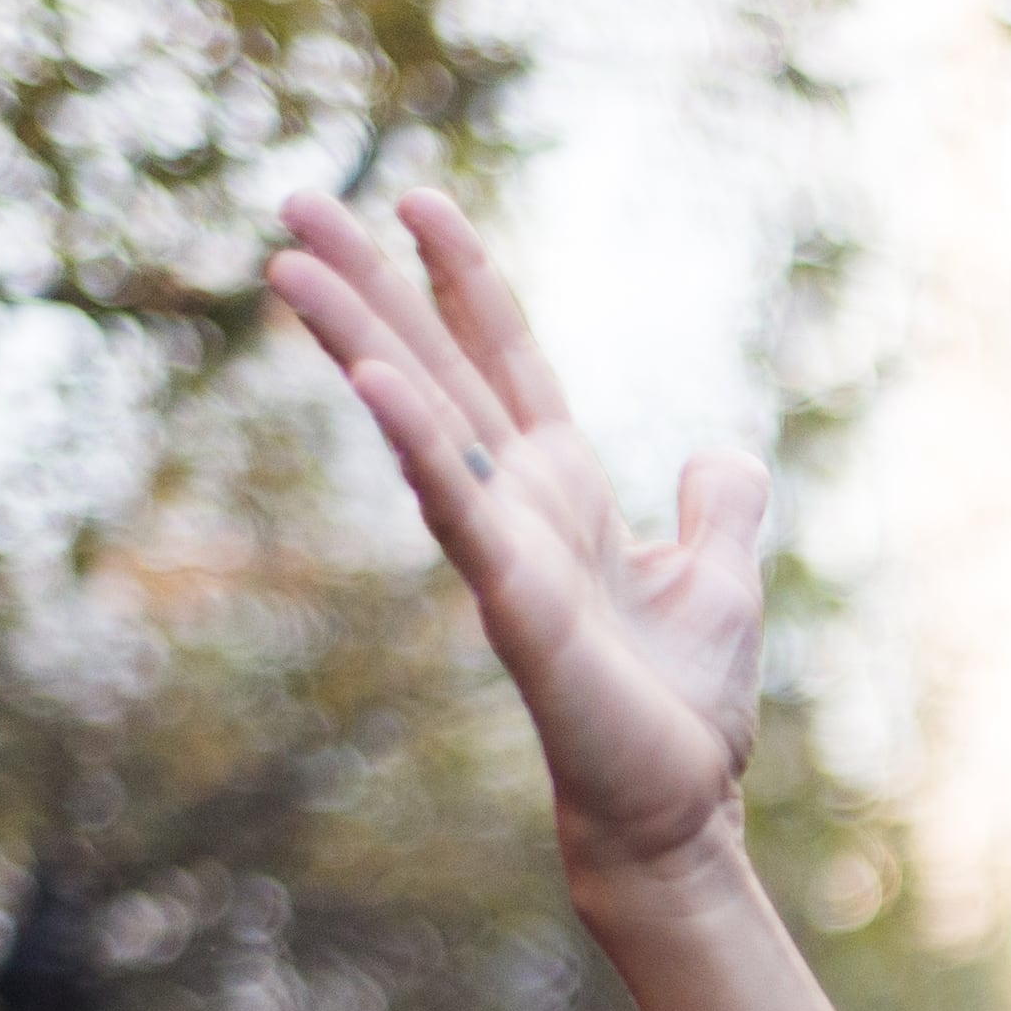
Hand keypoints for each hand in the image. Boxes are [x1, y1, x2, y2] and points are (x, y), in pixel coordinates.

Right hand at [268, 192, 768, 886]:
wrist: (677, 811)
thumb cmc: (683, 708)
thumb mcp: (722, 578)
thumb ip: (717, 507)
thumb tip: (716, 453)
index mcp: (564, 490)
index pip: (505, 360)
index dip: (465, 279)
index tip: (419, 199)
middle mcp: (521, 507)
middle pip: (434, 369)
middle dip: (368, 285)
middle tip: (294, 199)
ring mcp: (508, 552)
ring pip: (422, 426)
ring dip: (357, 343)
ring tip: (288, 266)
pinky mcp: (518, 607)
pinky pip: (462, 515)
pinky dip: (421, 451)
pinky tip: (376, 386)